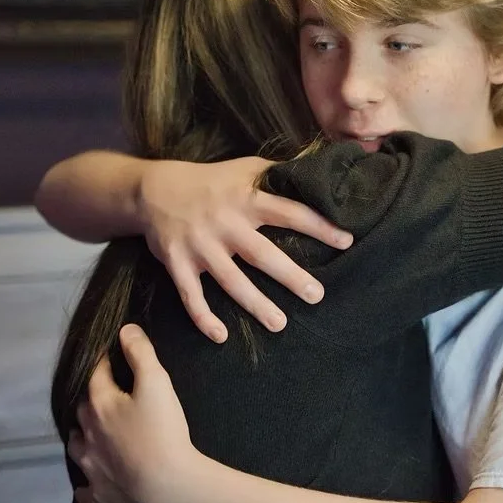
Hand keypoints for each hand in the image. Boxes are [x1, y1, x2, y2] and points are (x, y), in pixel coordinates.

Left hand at [70, 324, 206, 502]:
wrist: (167, 487)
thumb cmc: (163, 434)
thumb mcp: (157, 383)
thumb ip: (141, 353)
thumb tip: (126, 331)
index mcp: (99, 405)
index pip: (95, 373)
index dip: (103, 359)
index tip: (109, 352)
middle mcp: (87, 435)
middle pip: (82, 409)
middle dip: (91, 397)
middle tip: (105, 391)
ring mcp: (90, 466)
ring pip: (77, 446)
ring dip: (83, 436)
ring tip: (95, 431)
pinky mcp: (98, 492)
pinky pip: (84, 485)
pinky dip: (88, 477)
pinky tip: (95, 473)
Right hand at [138, 156, 353, 341]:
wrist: (155, 189)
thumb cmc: (212, 180)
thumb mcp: (246, 167)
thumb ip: (279, 173)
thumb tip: (319, 170)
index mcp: (247, 198)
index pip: (289, 212)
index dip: (319, 226)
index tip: (346, 241)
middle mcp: (225, 223)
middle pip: (262, 254)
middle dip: (290, 276)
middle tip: (317, 296)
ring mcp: (200, 246)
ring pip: (231, 280)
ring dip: (255, 304)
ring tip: (280, 324)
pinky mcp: (178, 263)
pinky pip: (190, 295)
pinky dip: (202, 316)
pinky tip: (220, 335)